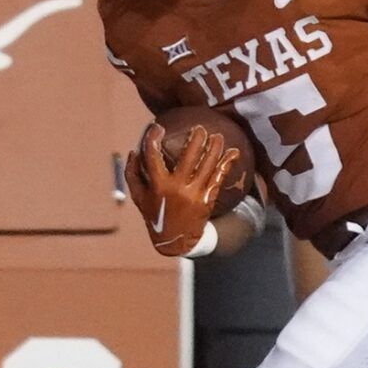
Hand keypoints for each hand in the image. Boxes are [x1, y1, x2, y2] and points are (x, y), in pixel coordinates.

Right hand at [124, 123, 237, 256]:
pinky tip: (234, 152)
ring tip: (218, 136)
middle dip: (196, 138)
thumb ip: (133, 175)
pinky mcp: (207, 199)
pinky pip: (219, 177)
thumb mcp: (139, 198)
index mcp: (158, 185)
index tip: (157, 127)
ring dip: (215, 147)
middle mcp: (177, 188)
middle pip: (188, 156)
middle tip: (199, 128)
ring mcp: (194, 193)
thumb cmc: (156, 216)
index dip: (153, 138)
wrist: (176, 241)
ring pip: (208, 164)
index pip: (153, 156)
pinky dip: (227, 163)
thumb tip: (133, 152)